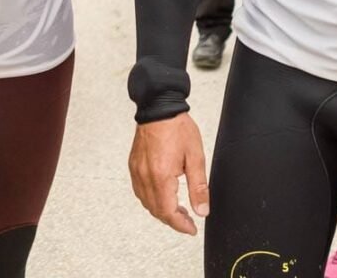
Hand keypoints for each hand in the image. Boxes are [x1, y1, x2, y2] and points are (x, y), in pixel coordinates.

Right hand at [128, 113, 209, 234]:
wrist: (159, 107)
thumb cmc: (177, 128)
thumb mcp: (195, 157)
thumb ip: (199, 187)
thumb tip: (202, 210)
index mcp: (161, 175)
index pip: (167, 212)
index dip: (180, 225)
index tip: (191, 229)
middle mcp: (145, 175)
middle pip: (156, 210)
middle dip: (173, 220)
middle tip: (188, 220)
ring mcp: (137, 170)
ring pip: (146, 202)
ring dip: (161, 211)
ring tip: (178, 209)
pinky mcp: (133, 165)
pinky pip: (139, 191)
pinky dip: (151, 199)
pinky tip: (162, 195)